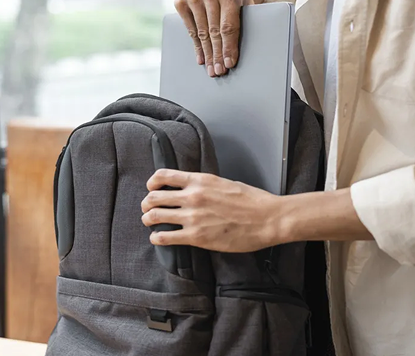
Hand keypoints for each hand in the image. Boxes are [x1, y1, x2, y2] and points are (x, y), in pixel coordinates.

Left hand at [141, 169, 281, 251]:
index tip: (152, 188)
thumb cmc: (252, 201)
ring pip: (155, 216)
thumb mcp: (224, 183)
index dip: (152, 183)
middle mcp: (193, 196)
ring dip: (148, 220)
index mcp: (200, 180)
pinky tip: (158, 238)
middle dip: (147, 204)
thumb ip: (204, 185)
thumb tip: (191, 189)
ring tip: (150, 223)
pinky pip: (165, 237)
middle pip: (154, 197)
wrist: (267, 218)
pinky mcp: (196, 237)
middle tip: (148, 209)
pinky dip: (157, 237)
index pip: (163, 175)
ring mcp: (193, 217)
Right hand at [175, 0, 265, 76]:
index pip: (228, 27)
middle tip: (219, 72)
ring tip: (211, 69)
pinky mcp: (181, 1)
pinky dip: (196, 46)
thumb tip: (245, 50)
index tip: (229, 63)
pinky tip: (201, 58)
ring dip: (207, 54)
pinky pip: (190, 29)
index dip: (229, 47)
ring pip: (201, 33)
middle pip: (214, 33)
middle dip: (217, 55)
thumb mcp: (245, 0)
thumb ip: (245, 20)